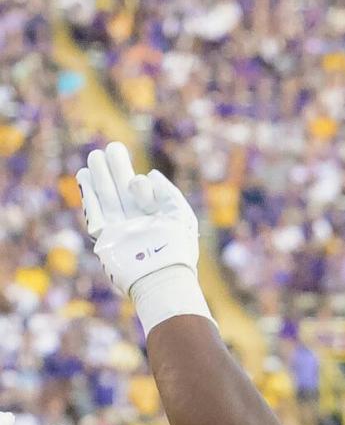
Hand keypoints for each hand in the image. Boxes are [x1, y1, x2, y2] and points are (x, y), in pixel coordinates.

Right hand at [77, 143, 213, 332]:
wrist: (162, 275)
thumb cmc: (177, 247)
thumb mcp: (179, 213)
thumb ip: (167, 191)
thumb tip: (149, 173)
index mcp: (156, 219)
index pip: (142, 195)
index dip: (137, 183)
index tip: (136, 180)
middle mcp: (137, 224)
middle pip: (121, 192)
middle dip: (115, 171)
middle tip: (110, 149)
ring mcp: (121, 231)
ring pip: (107, 199)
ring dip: (99, 178)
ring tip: (94, 157)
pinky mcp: (106, 239)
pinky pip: (95, 213)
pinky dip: (89, 195)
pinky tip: (84, 177)